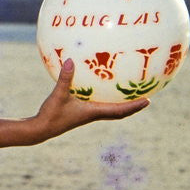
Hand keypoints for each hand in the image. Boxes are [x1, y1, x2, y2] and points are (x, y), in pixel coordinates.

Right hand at [32, 60, 148, 143]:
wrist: (41, 129)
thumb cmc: (51, 114)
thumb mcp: (58, 94)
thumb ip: (65, 77)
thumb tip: (71, 60)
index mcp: (93, 113)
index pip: (119, 111)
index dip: (134, 106)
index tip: (148, 101)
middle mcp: (93, 115)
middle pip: (119, 112)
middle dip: (132, 107)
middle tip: (145, 99)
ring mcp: (87, 115)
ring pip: (110, 111)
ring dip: (121, 105)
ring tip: (129, 95)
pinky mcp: (80, 114)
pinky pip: (99, 106)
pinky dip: (106, 100)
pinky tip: (101, 90)